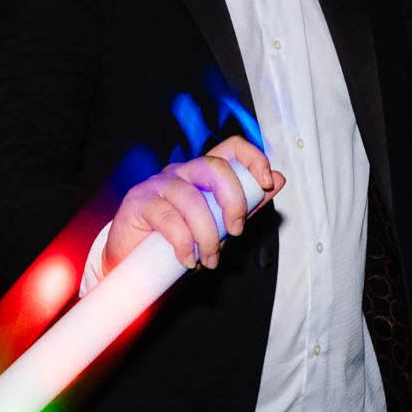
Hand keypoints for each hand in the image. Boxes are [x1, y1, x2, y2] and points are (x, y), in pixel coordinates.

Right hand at [101, 137, 284, 278]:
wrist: (134, 264)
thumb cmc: (177, 241)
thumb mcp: (219, 224)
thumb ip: (247, 203)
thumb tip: (278, 179)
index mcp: (202, 173)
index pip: (231, 147)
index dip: (253, 158)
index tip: (266, 183)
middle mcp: (181, 172)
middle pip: (214, 167)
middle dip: (234, 201)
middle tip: (236, 232)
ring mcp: (157, 184)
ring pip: (192, 198)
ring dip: (208, 235)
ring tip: (209, 259)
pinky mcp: (138, 202)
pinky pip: (168, 218)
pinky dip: (184, 244)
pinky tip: (188, 259)